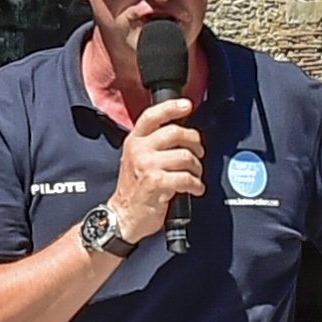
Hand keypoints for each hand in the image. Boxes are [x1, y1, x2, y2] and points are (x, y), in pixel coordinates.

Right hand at [106, 96, 204, 242]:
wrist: (123, 216)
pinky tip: (194, 188)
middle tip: (198, 152)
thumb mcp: (136, 159)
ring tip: (195, 176)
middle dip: (195, 142)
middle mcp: (139, 149)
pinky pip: (186, 178)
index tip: (187, 105)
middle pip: (176, 132)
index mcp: (135, 141)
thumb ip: (153, 144)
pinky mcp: (157, 182)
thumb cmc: (134, 189)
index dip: (171, 107)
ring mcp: (147, 165)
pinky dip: (196, 185)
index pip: (152, 116)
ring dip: (197, 168)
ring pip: (185, 156)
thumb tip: (181, 133)